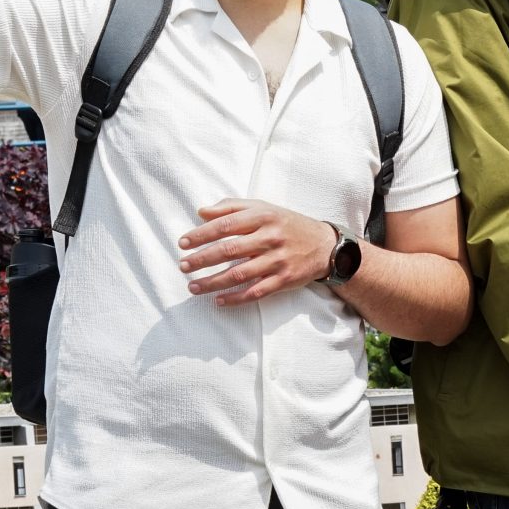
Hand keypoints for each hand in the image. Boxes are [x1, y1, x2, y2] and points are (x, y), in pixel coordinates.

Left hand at [178, 198, 335, 303]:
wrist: (325, 245)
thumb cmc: (287, 224)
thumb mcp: (264, 207)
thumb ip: (231, 207)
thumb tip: (201, 211)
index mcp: (263, 216)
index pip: (225, 225)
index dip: (201, 234)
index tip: (183, 243)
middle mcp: (270, 237)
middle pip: (229, 250)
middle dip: (202, 259)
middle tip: (183, 266)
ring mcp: (277, 260)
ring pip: (239, 274)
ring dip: (212, 282)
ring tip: (193, 287)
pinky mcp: (284, 280)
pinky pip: (255, 292)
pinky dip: (235, 298)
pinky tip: (218, 301)